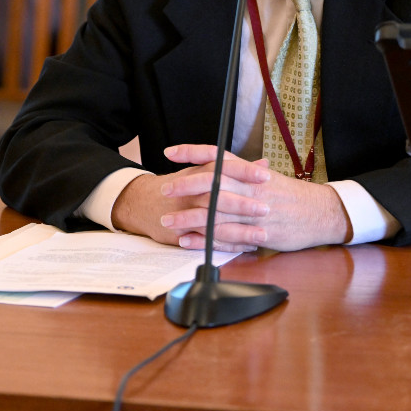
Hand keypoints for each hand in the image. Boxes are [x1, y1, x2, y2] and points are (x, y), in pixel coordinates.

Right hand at [113, 145, 271, 251]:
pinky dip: (228, 244)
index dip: (245, 172)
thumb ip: (237, 169)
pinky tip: (245, 245)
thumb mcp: (205, 170)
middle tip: (266, 209)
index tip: (265, 176)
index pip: (225, 167)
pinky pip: (208, 240)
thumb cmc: (182, 185)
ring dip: (240, 230)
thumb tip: (264, 164)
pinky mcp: (183, 232)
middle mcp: (195, 191)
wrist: (144, 201)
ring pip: (216, 222)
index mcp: (202, 171)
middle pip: (220, 196)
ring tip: (261, 235)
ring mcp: (187, 212)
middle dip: (244, 204)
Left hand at [114, 144, 350, 252]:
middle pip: (212, 184)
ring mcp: (253, 213)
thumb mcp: (267, 177)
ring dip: (189, 218)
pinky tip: (187, 241)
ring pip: (215, 213)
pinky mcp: (258, 235)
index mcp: (250, 172)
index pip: (217, 156)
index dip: (192, 152)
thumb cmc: (291, 195)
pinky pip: (226, 238)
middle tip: (164, 189)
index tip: (170, 152)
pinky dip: (205, 240)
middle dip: (185, 186)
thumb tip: (218, 161)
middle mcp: (250, 189)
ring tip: (167, 220)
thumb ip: (241, 171)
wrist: (320, 213)